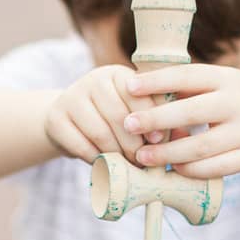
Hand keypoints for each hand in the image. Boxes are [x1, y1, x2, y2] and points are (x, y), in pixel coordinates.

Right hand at [43, 65, 158, 162]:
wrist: (70, 120)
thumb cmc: (112, 118)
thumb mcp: (134, 110)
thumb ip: (158, 118)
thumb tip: (183, 134)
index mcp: (117, 74)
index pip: (137, 94)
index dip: (150, 118)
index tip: (158, 140)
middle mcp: (93, 79)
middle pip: (118, 116)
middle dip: (133, 143)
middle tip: (142, 160)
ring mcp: (71, 98)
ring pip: (100, 133)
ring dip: (116, 154)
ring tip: (127, 165)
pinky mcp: (55, 119)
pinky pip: (81, 146)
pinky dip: (96, 159)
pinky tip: (105, 163)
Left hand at [123, 64, 239, 178]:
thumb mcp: (222, 83)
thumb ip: (188, 87)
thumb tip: (139, 90)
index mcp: (227, 78)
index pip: (188, 76)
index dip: (158, 81)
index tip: (129, 86)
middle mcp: (238, 103)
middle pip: (192, 112)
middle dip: (156, 119)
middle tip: (128, 125)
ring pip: (201, 146)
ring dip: (168, 153)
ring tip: (142, 156)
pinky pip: (215, 168)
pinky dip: (190, 170)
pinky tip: (172, 169)